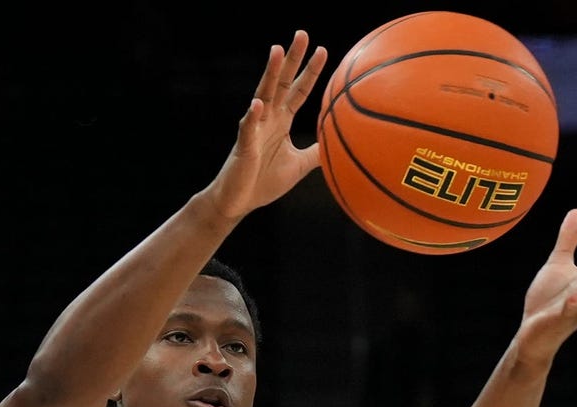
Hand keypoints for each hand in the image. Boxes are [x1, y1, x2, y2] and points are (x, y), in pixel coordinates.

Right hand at [204, 31, 327, 221]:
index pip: (298, 91)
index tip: (323, 50)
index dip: (310, 72)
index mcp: (281, 122)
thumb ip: (316, 153)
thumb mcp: (299, 166)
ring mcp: (254, 129)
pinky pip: (247, 129)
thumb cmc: (264, 183)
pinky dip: (252, 117)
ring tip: (277, 51)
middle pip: (281, 83)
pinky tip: (257, 104)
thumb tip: (337, 144)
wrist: (239, 202)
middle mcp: (267, 119)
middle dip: (292, 59)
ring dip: (270, 74)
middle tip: (302, 34)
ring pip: (262, 96)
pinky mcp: (243, 146)